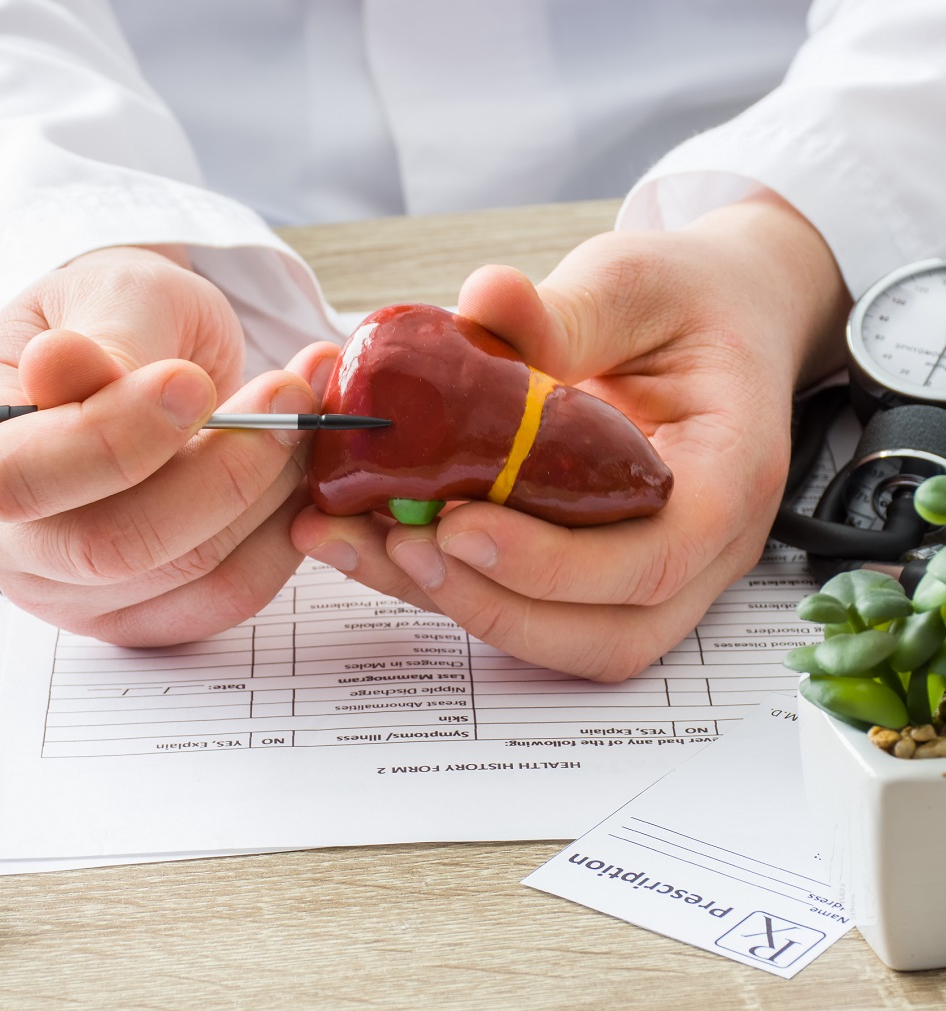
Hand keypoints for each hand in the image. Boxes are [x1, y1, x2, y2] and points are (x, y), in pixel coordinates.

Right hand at [0, 245, 317, 643]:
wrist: (140, 362)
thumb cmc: (115, 322)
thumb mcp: (109, 294)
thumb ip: (102, 335)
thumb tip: (63, 367)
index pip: (17, 479)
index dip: (116, 439)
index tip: (196, 382)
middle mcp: (3, 540)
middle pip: (111, 548)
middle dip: (223, 474)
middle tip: (289, 399)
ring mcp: (70, 592)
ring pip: (185, 575)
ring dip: (268, 496)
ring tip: (303, 420)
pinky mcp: (139, 616)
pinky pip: (225, 600)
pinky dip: (280, 540)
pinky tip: (297, 478)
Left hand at [291, 193, 851, 678]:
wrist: (720, 325)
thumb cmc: (691, 304)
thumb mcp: (638, 284)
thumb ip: (570, 310)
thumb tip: (483, 301)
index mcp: (730, 475)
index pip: (656, 558)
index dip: (554, 565)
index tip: (459, 524)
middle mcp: (701, 548)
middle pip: (606, 633)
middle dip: (493, 605)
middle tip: (400, 544)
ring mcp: (651, 572)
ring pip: (563, 639)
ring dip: (458, 604)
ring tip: (368, 544)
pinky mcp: (598, 574)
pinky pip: (531, 607)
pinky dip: (454, 585)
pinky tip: (380, 539)